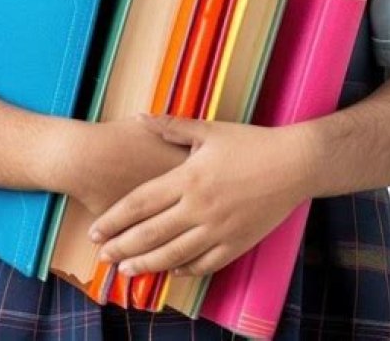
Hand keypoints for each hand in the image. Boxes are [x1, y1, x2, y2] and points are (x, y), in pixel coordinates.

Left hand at [87, 114, 307, 277]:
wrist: (295, 163)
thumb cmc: (251, 142)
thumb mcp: (209, 129)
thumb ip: (171, 126)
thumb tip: (139, 118)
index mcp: (189, 177)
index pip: (140, 204)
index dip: (114, 219)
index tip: (95, 231)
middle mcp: (199, 208)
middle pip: (150, 234)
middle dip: (122, 248)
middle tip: (103, 257)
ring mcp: (219, 229)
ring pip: (173, 255)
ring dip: (147, 265)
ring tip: (127, 271)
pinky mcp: (237, 243)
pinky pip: (204, 263)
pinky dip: (184, 269)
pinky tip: (171, 270)